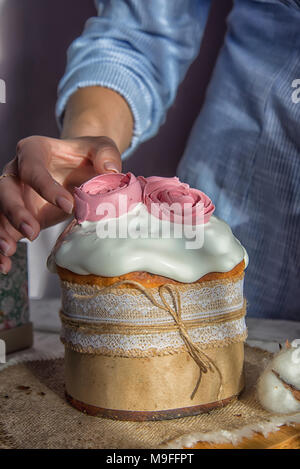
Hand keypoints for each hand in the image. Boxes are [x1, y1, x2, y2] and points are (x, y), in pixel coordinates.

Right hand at [0, 135, 121, 272]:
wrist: (80, 168)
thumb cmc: (87, 157)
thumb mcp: (100, 148)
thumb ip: (106, 153)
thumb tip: (111, 169)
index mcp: (34, 150)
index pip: (33, 168)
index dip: (46, 187)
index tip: (68, 205)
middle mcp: (16, 171)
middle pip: (6, 190)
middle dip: (15, 212)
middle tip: (32, 232)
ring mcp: (13, 194)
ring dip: (3, 232)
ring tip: (9, 251)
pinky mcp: (16, 215)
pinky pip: (3, 229)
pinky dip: (2, 248)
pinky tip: (4, 265)